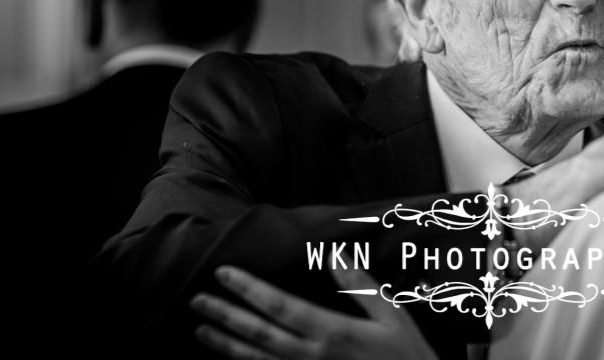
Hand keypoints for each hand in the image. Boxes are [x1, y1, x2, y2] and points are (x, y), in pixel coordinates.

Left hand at [191, 265, 437, 359]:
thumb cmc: (406, 354)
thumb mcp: (392, 315)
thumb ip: (360, 285)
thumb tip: (335, 254)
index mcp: (332, 333)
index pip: (280, 307)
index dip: (249, 289)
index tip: (225, 273)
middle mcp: (312, 358)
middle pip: (258, 334)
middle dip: (225, 316)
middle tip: (197, 300)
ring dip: (225, 345)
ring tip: (200, 330)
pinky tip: (230, 359)